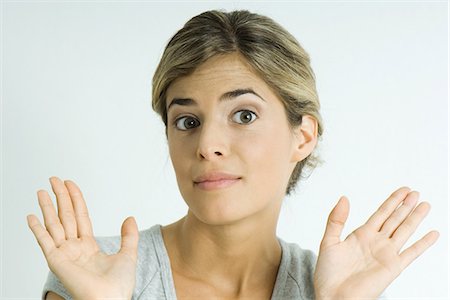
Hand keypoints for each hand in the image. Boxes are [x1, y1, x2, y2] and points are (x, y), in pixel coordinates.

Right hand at [27, 177, 138, 299]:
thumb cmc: (118, 286)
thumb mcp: (128, 254)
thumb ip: (129, 236)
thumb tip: (130, 218)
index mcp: (89, 246)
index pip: (80, 216)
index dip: (75, 200)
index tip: (70, 184)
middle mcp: (74, 248)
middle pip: (66, 216)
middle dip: (60, 197)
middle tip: (54, 179)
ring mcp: (64, 254)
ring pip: (54, 224)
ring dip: (47, 207)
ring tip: (42, 190)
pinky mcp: (57, 261)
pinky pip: (45, 241)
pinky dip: (36, 229)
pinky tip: (31, 216)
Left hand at [313, 187, 438, 299]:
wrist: (333, 298)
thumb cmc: (327, 274)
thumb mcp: (328, 241)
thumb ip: (336, 220)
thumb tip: (343, 198)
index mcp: (360, 235)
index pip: (380, 214)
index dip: (392, 201)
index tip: (403, 190)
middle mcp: (376, 243)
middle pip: (395, 219)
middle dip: (405, 205)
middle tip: (416, 192)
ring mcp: (386, 254)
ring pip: (405, 231)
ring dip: (415, 218)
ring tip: (425, 205)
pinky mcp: (393, 268)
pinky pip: (412, 253)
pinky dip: (423, 244)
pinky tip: (433, 234)